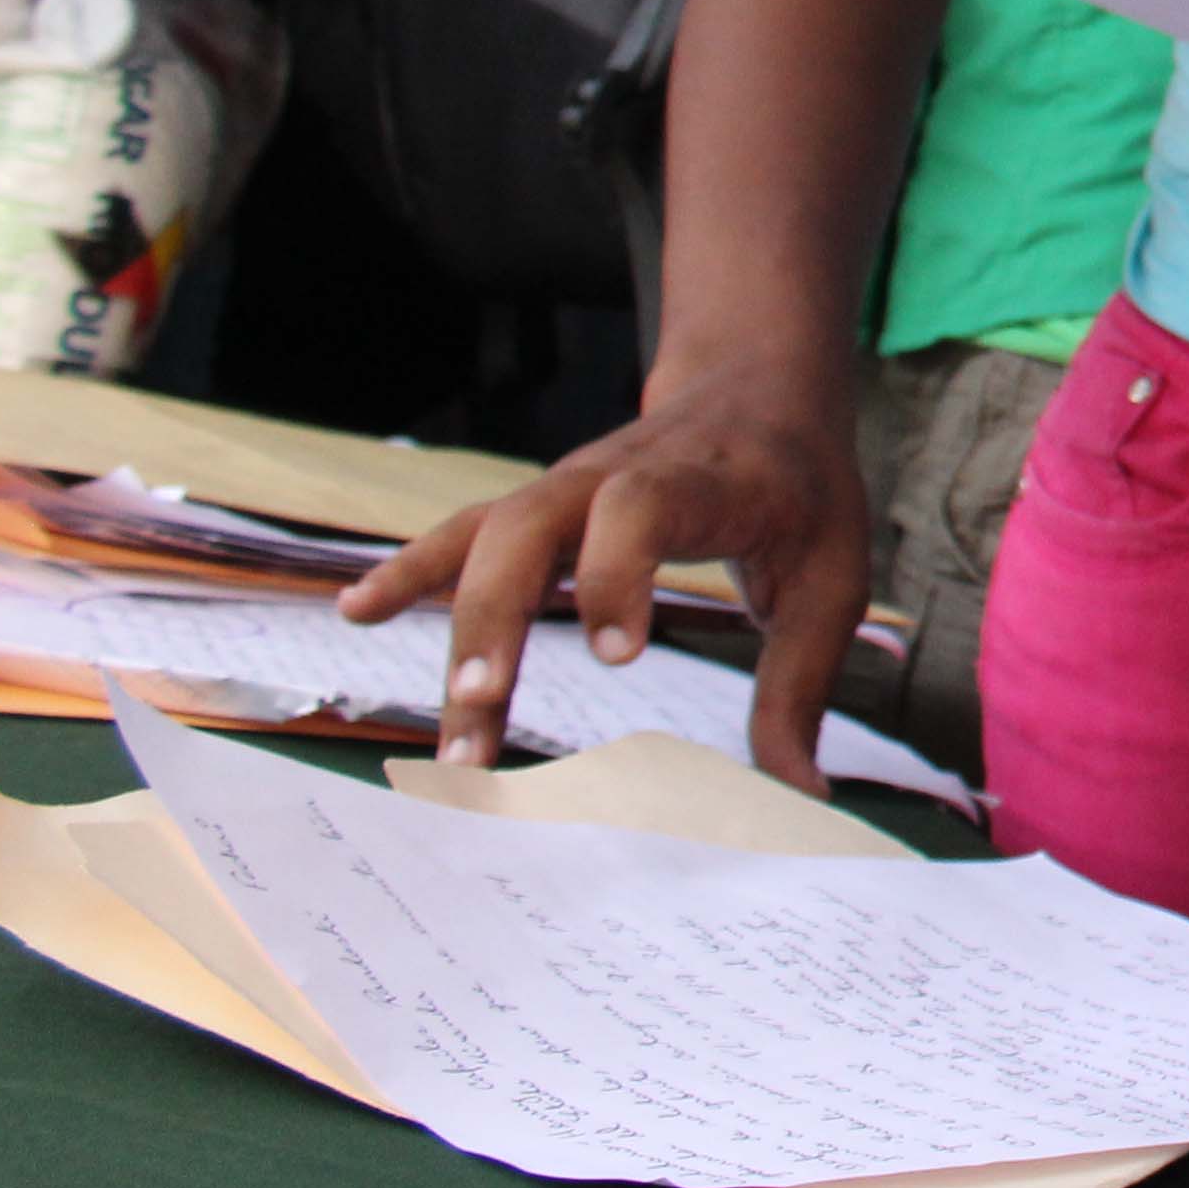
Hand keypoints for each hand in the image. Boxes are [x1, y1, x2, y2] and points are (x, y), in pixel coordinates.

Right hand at [335, 359, 871, 787]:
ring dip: (458, 626)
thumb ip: (803, 683)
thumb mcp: (834, 576)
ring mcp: (567, 488)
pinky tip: (354, 612)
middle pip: (531, 525)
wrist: (762, 391)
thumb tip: (801, 796)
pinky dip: (409, 568)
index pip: (641, 507)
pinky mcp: (538, 509)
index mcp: (699, 482)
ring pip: (487, 539)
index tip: (620, 654)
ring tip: (449, 722)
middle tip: (483, 706)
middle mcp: (616, 475)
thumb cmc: (801, 493)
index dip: (618, 572)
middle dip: (498, 613)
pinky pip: (461, 532)